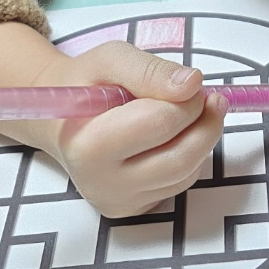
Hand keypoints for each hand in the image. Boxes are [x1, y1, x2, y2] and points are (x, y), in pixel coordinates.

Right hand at [40, 41, 227, 217]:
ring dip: (201, 139)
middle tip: (207, 97)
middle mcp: (101, 183)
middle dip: (204, 123)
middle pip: (179, 159)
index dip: (188, 100)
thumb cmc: (86, 83)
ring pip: (185, 174)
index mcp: (89, 145)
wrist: (61, 117)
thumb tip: (192, 83)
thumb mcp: (111, 59)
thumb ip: (150, 70)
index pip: (160, 125)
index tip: (192, 84)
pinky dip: (190, 157)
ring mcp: (117, 201)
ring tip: (193, 111)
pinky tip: (176, 135)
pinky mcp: (132, 209)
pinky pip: (178, 184)